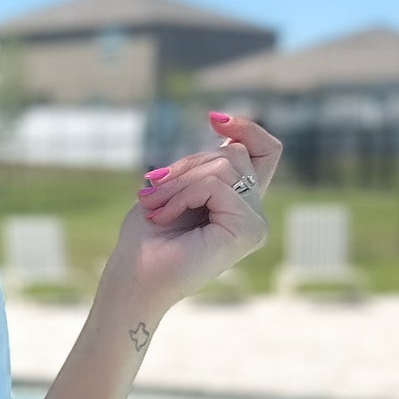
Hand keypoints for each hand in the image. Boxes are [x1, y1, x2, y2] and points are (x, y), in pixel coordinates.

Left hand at [102, 110, 281, 318]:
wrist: (133, 279)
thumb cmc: (146, 238)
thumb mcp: (174, 186)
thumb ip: (205, 164)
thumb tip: (224, 126)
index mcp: (238, 202)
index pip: (265, 151)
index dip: (246, 128)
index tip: (214, 119)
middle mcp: (252, 213)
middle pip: (233, 153)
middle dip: (185, 165)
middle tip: (151, 193)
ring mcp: (254, 224)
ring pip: (224, 166)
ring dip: (179, 182)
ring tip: (155, 208)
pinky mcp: (249, 231)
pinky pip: (216, 185)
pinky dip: (183, 194)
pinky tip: (166, 217)